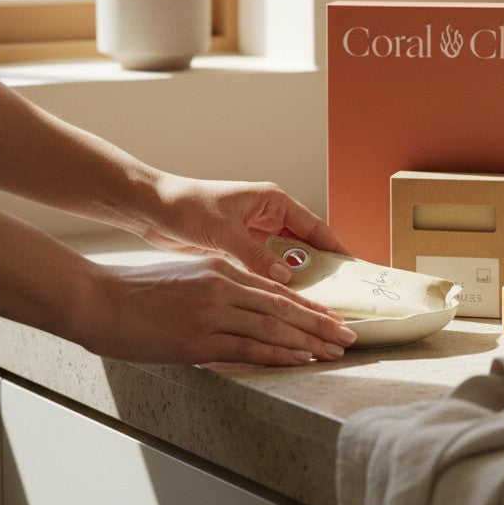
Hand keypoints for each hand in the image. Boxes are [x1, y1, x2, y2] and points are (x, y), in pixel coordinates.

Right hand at [80, 255, 357, 365]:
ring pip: (274, 329)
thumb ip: (217, 290)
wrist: (94, 298)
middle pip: (285, 309)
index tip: (333, 318)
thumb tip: (242, 312)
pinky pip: (248, 349)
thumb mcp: (185, 277)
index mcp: (221, 269)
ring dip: (310, 342)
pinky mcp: (197, 341)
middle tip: (349, 336)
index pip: (277, 291)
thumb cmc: (133, 291)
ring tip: (336, 351)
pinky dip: (279, 356)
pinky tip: (301, 361)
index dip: (309, 307)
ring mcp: (212, 314)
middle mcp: (223, 287)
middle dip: (321, 325)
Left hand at [137, 175, 347, 282]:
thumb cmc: (186, 207)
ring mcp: (255, 233)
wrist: (152, 208)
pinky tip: (283, 301)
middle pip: (305, 244)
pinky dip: (276, 283)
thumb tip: (286, 277)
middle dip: (321, 267)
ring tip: (315, 302)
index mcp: (272, 202)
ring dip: (298, 277)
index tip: (352, 268)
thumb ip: (256, 255)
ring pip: (287, 258)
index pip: (314, 227)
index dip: (335, 247)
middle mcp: (268, 216)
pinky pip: (267, 267)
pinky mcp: (240, 248)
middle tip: (338, 293)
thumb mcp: (224, 232)